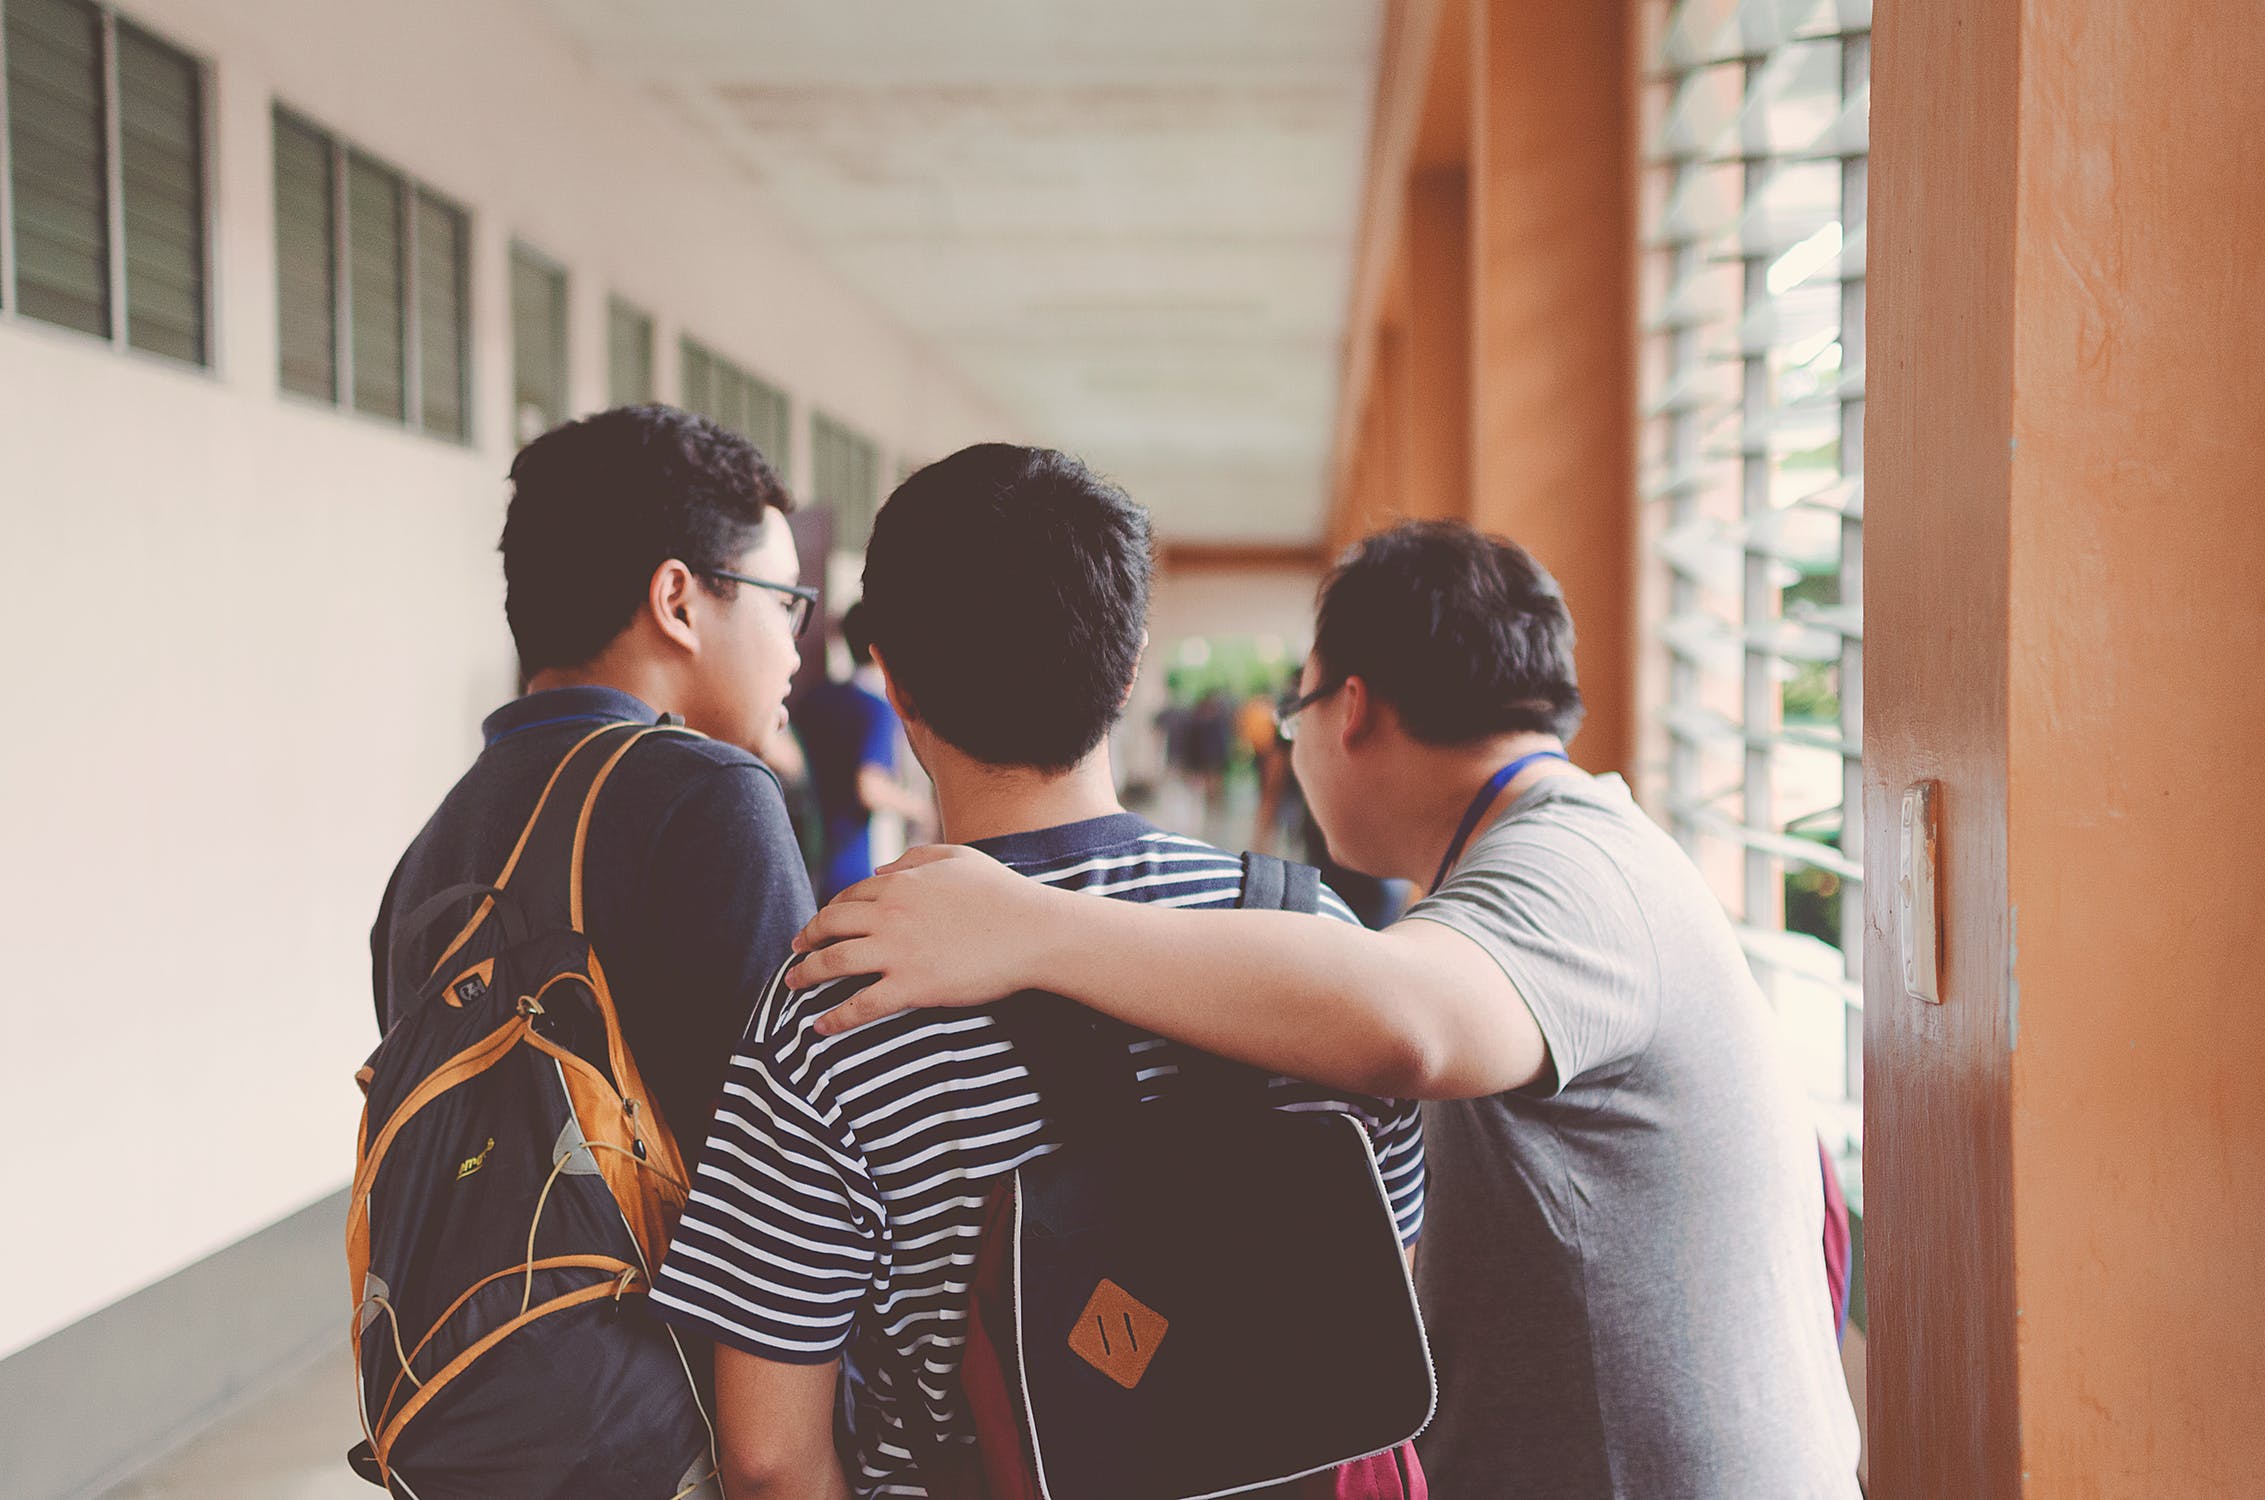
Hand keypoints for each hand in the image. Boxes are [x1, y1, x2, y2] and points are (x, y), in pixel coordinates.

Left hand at [788, 845, 1060, 1033]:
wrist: (1033, 931)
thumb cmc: (1003, 893)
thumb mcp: (959, 858)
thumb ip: (915, 858)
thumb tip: (881, 868)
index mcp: (900, 883)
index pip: (848, 897)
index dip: (828, 912)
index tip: (820, 925)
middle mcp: (889, 914)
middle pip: (829, 926)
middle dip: (805, 940)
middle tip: (795, 953)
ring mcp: (897, 951)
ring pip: (833, 963)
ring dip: (806, 975)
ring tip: (792, 985)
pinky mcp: (911, 986)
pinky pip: (860, 1005)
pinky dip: (835, 1018)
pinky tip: (820, 1027)